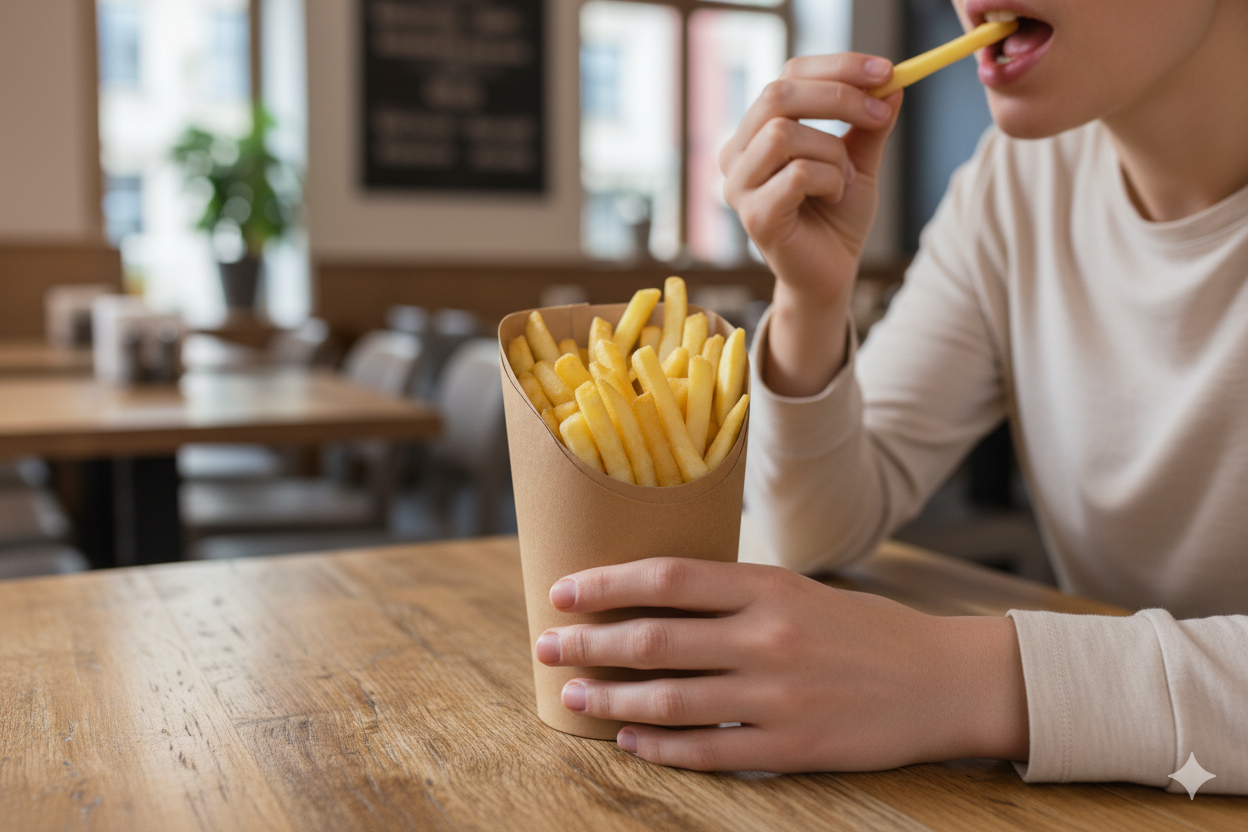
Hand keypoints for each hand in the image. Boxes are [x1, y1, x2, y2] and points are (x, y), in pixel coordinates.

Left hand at [535, 558, 1028, 772]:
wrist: (944, 679)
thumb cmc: (865, 630)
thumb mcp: (800, 590)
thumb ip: (735, 595)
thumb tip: (656, 600)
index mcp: (768, 587)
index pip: (668, 577)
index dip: (607, 583)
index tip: (564, 590)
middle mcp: (767, 636)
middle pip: (655, 638)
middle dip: (589, 642)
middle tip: (547, 645)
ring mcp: (778, 694)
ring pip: (670, 698)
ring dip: (610, 698)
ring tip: (571, 696)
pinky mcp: (792, 745)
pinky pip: (708, 750)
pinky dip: (659, 746)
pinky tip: (628, 741)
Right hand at [718, 54, 901, 395]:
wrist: (832, 274)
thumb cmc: (837, 216)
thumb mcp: (859, 159)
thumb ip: (869, 123)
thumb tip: (892, 82)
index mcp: (756, 131)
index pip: (788, 75)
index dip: (837, 67)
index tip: (886, 71)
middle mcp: (736, 154)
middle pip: (778, 94)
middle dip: (839, 96)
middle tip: (881, 113)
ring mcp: (738, 186)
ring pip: (785, 133)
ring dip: (832, 151)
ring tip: (844, 176)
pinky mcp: (753, 216)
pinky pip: (796, 174)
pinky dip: (829, 179)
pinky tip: (833, 196)